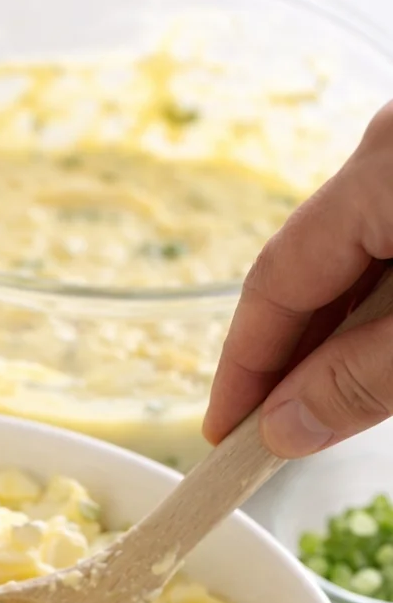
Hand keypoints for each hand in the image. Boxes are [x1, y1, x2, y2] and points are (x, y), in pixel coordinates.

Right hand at [203, 103, 392, 456]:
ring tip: (328, 403)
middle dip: (290, 355)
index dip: (244, 366)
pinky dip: (382, 302)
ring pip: (358, 256)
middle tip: (273, 437)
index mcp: (383, 165)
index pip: (278, 279)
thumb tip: (284, 428)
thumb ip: (363, 379)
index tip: (225, 434)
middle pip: (313, 265)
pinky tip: (380, 348)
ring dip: (340, 333)